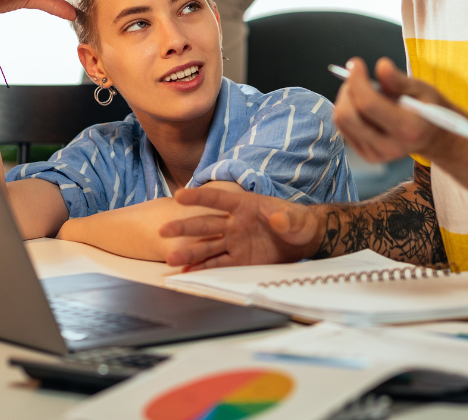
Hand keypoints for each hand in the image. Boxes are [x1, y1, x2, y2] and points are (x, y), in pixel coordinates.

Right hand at [159, 188, 324, 270]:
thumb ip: (286, 218)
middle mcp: (233, 223)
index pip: (217, 200)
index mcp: (243, 205)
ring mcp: (234, 242)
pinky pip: (217, 264)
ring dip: (189, 252)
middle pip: (205, 224)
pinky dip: (202, 268)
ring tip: (171, 258)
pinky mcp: (238, 260)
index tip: (179, 195)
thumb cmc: (297, 222)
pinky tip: (186, 271)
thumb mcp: (295, 218)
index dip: (199, 197)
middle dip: (184, 227)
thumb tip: (279, 219)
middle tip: (165, 230)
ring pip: (207, 247)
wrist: (302, 240)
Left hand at [332, 57, 461, 163]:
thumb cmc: (428, 109)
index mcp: (408, 129)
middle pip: (348, 116)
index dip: (357, 81)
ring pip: (342, 121)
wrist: (433, 137)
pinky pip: (344, 128)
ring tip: (364, 90)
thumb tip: (381, 66)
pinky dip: (349, 110)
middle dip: (348, 90)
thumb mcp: (422, 90)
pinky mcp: (367, 155)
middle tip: (357, 76)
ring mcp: (376, 154)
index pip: (369, 105)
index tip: (356, 64)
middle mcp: (389, 147)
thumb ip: (399, 80)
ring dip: (346, 99)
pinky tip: (364, 106)